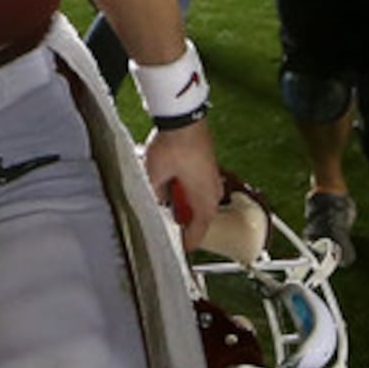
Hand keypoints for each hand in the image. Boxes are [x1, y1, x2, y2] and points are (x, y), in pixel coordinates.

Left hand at [143, 121, 220, 252]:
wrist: (184, 117)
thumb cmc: (174, 146)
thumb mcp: (154, 176)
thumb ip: (154, 196)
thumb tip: (155, 202)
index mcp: (205, 202)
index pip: (198, 234)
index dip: (185, 244)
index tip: (178, 249)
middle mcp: (213, 192)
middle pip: (197, 217)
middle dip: (180, 218)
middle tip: (165, 219)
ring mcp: (213, 178)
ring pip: (197, 200)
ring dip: (181, 200)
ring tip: (163, 190)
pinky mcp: (208, 165)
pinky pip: (197, 185)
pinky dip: (184, 187)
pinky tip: (168, 177)